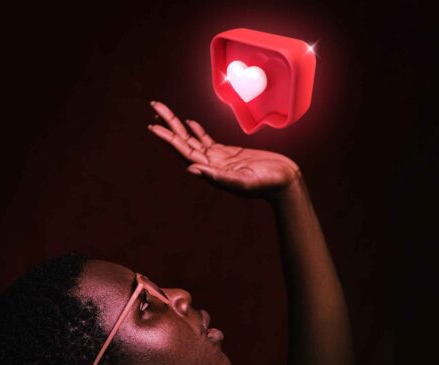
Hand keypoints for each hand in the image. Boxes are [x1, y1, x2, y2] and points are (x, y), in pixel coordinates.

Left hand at [147, 101, 300, 199]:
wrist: (285, 182)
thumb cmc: (268, 184)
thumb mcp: (244, 182)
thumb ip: (218, 177)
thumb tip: (191, 169)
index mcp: (211, 170)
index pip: (184, 151)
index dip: (168, 138)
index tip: (153, 126)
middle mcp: (210, 164)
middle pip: (183, 141)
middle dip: (168, 124)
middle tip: (154, 106)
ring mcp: (218, 158)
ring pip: (193, 138)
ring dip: (178, 125)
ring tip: (164, 112)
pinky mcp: (228, 153)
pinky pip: (207, 140)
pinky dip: (197, 131)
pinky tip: (190, 122)